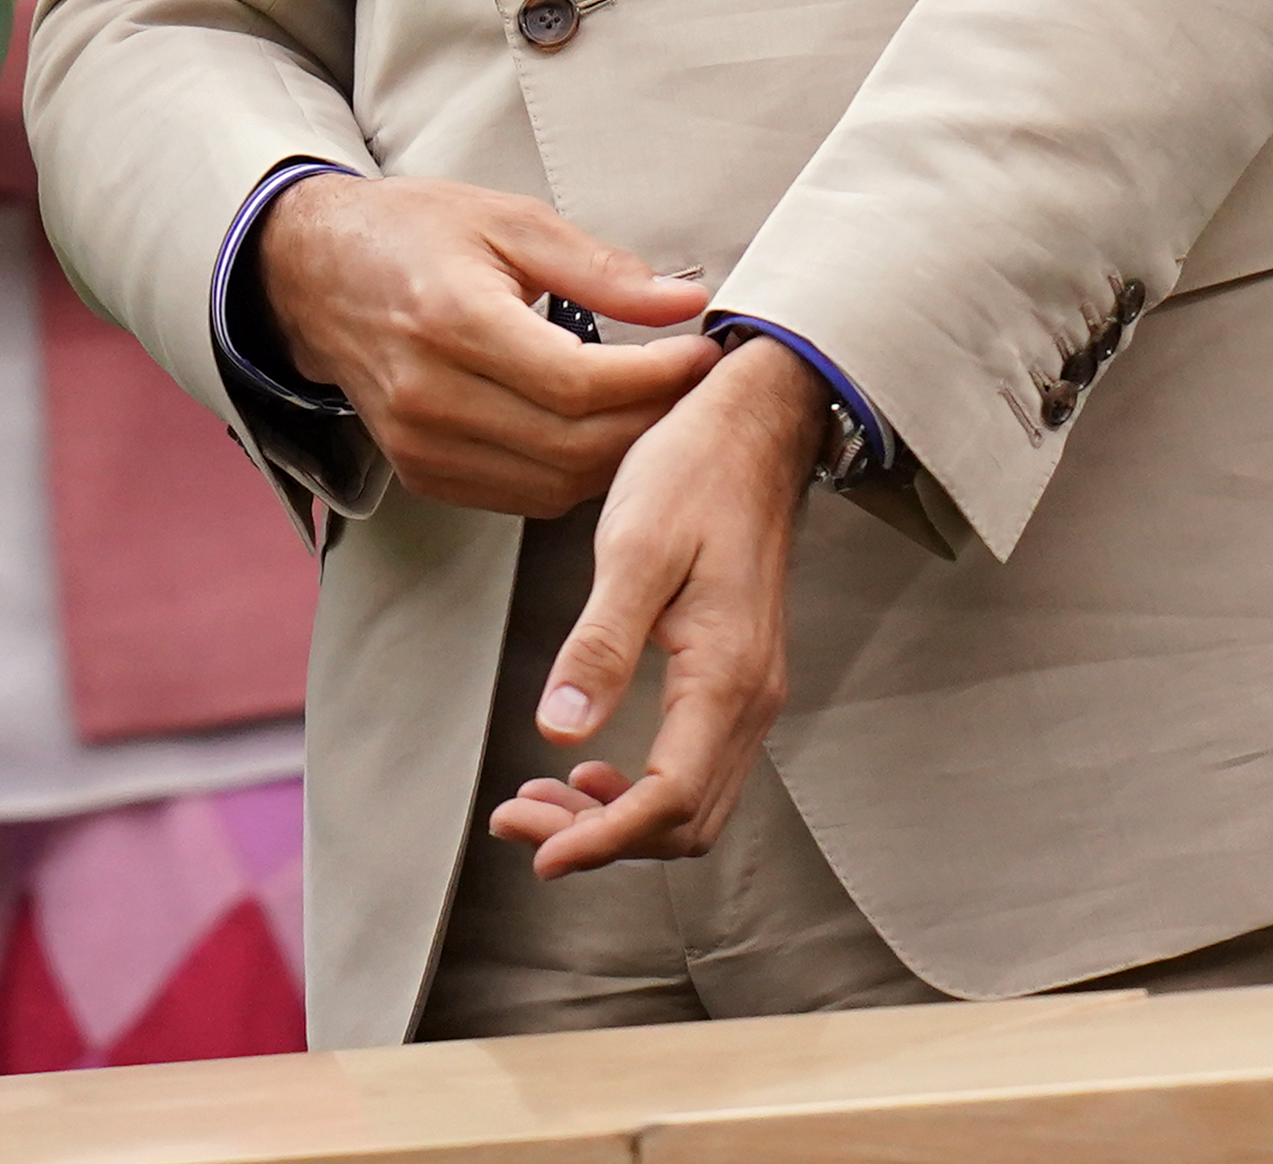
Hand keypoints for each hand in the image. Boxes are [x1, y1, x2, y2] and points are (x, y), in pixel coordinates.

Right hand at [253, 174, 717, 515]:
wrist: (314, 274)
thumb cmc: (409, 235)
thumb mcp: (507, 221)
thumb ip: (600, 267)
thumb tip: (684, 301)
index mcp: (453, 320)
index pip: (578, 382)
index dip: (655, 378)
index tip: (700, 354)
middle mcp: (430, 395)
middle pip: (574, 443)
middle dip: (651, 420)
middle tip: (692, 385)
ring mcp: (421, 444)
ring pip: (556, 484)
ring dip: (620, 455)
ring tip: (655, 408)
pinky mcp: (422, 473)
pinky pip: (524, 496)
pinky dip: (575, 474)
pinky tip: (599, 431)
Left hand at [485, 337, 827, 874]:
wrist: (753, 422)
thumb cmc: (695, 471)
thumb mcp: (634, 549)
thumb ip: (600, 644)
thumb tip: (560, 731)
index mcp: (727, 676)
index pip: (668, 801)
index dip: (602, 841)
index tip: (537, 851)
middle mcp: (751, 698)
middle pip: (683, 821)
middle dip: (601, 840)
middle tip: (518, 822)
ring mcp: (751, 689)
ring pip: (692, 802)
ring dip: (618, 820)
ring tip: (540, 802)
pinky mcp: (737, 673)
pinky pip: (697, 765)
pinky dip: (642, 789)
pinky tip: (590, 766)